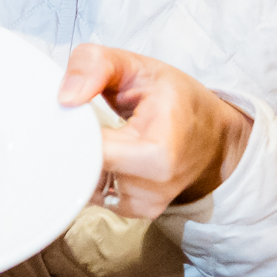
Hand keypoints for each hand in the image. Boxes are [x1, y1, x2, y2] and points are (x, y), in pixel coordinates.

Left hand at [58, 44, 250, 219]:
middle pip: (85, 171)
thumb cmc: (177, 98)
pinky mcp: (138, 211)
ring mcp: (146, 203)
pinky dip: (90, 173)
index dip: (69, 132)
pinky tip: (100, 154)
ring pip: (86, 185)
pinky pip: (96, 194)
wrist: (214, 134)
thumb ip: (95, 64)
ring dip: (78, 161)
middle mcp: (155, 185)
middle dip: (70, 146)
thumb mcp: (137, 65)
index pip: (93, 151)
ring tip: (92, 136)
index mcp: (159, 150)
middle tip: (71, 122)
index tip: (62, 115)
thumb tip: (65, 97)